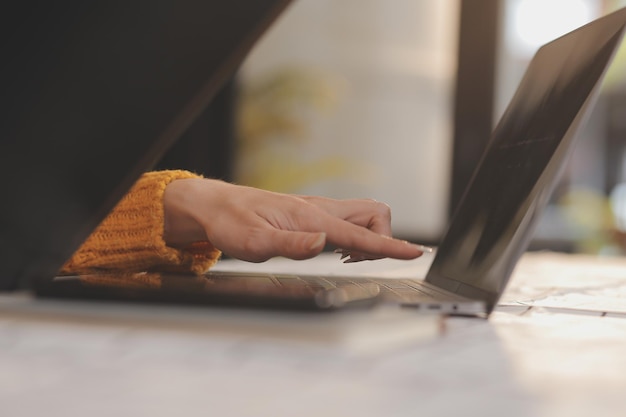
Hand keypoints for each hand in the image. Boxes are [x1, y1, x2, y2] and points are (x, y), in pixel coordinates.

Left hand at [163, 178, 426, 262]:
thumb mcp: (253, 243)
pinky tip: (336, 249)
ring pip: (365, 215)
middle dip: (383, 237)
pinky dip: (355, 235)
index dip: (390, 246)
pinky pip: (350, 219)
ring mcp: (318, 208)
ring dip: (370, 237)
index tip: (415, 253)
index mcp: (310, 217)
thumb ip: (291, 245)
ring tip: (347, 258)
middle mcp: (320, 208)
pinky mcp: (314, 213)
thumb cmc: (232, 223)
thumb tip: (324, 244)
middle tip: (362, 261)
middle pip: (375, 213)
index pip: (360, 233)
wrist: (217, 206)